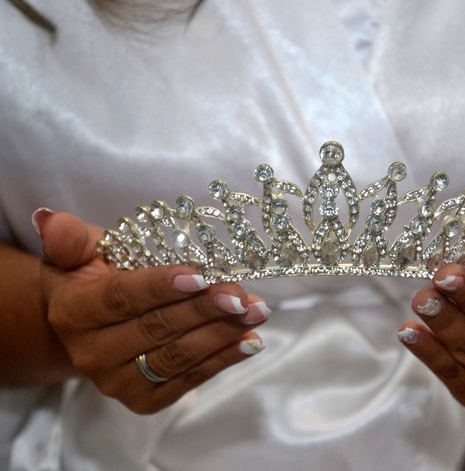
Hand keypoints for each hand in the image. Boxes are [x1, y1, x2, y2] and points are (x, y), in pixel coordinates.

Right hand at [34, 210, 270, 413]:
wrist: (91, 328)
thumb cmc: (94, 279)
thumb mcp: (80, 252)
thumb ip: (70, 238)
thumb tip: (51, 219)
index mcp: (74, 311)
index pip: (122, 298)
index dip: (162, 286)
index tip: (202, 275)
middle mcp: (90, 354)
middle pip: (157, 329)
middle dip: (206, 310)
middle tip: (244, 295)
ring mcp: (117, 383)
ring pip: (177, 357)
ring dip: (223, 335)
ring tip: (257, 313)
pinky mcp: (144, 400)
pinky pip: (189, 380)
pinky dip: (223, 360)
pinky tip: (250, 341)